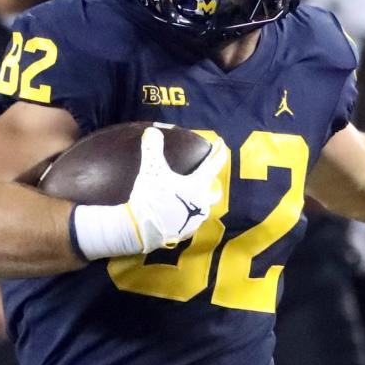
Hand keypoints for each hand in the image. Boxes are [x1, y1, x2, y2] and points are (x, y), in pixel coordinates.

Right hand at [125, 127, 226, 250]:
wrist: (142, 229)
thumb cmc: (151, 197)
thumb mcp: (151, 169)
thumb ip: (152, 148)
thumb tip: (152, 131)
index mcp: (197, 187)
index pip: (213, 166)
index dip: (218, 153)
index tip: (222, 144)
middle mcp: (201, 204)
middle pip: (213, 192)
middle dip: (211, 184)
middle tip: (205, 178)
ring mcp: (195, 221)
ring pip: (203, 208)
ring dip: (198, 200)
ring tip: (188, 196)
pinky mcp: (185, 233)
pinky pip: (191, 221)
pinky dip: (187, 214)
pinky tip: (177, 213)